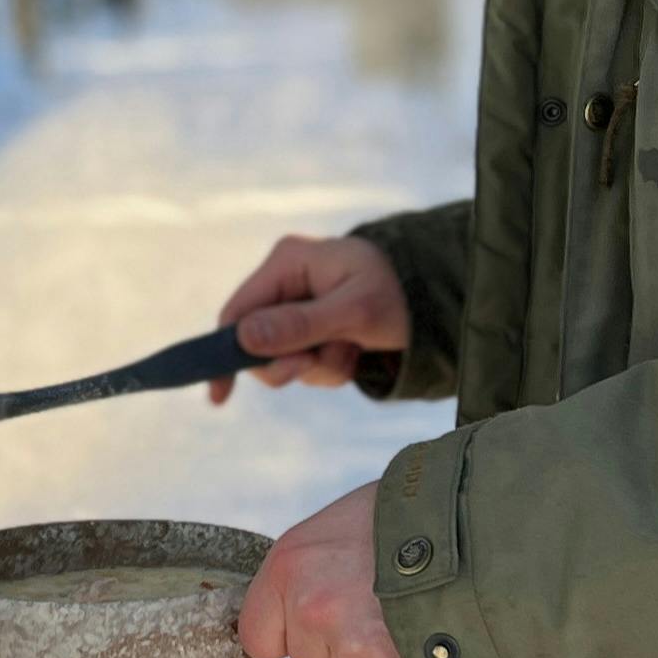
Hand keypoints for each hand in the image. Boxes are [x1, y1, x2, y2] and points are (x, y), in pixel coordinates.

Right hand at [209, 234, 410, 404]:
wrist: (437, 301)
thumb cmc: (397, 295)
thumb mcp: (353, 312)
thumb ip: (300, 325)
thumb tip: (244, 338)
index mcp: (288, 262)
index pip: (238, 312)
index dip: (226, 354)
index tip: (220, 395)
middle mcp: (287, 281)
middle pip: (256, 342)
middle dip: (290, 362)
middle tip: (318, 363)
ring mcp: (299, 306)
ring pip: (284, 358)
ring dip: (318, 366)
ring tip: (351, 349)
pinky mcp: (314, 327)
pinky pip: (305, 362)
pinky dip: (329, 366)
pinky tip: (355, 351)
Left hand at [238, 481, 417, 657]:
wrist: (474, 515)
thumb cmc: (410, 514)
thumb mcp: (340, 526)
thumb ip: (312, 572)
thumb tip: (299, 612)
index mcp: (289, 565)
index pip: (258, 637)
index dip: (293, 632)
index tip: (322, 619)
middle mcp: (313, 606)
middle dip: (345, 648)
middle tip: (383, 606)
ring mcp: (353, 642)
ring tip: (413, 617)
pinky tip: (432, 643)